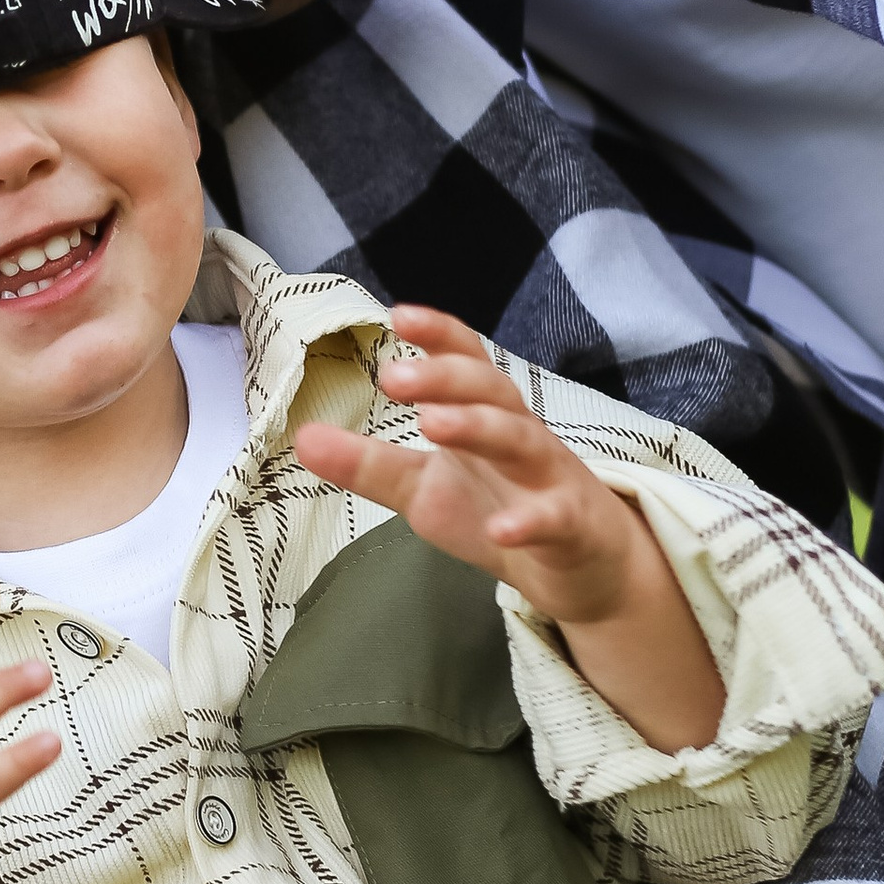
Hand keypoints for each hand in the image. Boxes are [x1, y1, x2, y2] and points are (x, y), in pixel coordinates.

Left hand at [296, 305, 725, 753]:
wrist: (582, 569)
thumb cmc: (499, 511)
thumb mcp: (423, 490)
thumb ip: (368, 464)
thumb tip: (301, 436)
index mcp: (486, 416)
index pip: (467, 361)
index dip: (439, 334)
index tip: (398, 314)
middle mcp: (522, 435)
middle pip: (492, 390)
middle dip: (445, 378)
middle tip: (394, 376)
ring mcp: (552, 479)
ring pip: (524, 440)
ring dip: (479, 427)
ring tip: (432, 424)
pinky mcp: (573, 528)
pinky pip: (554, 519)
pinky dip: (529, 521)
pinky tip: (501, 529)